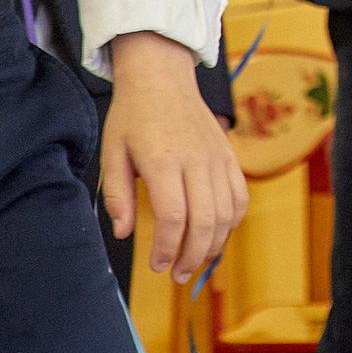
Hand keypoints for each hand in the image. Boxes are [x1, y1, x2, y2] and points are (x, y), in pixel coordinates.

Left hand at [100, 32, 247, 280]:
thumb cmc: (133, 116)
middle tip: (177, 274)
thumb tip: (124, 233)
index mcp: (163, 160)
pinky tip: (216, 234)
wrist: (162, 78)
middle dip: (192, 256)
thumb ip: (117, 195)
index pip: (174, 217)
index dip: (167, 249)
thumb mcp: (112, 153)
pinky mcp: (229, 155)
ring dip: (214, 245)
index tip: (156, 265)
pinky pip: (239, 197)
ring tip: (195, 260)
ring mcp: (217, 157)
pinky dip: (232, 222)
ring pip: (227, 213)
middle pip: (205, 221)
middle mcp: (196, 160)